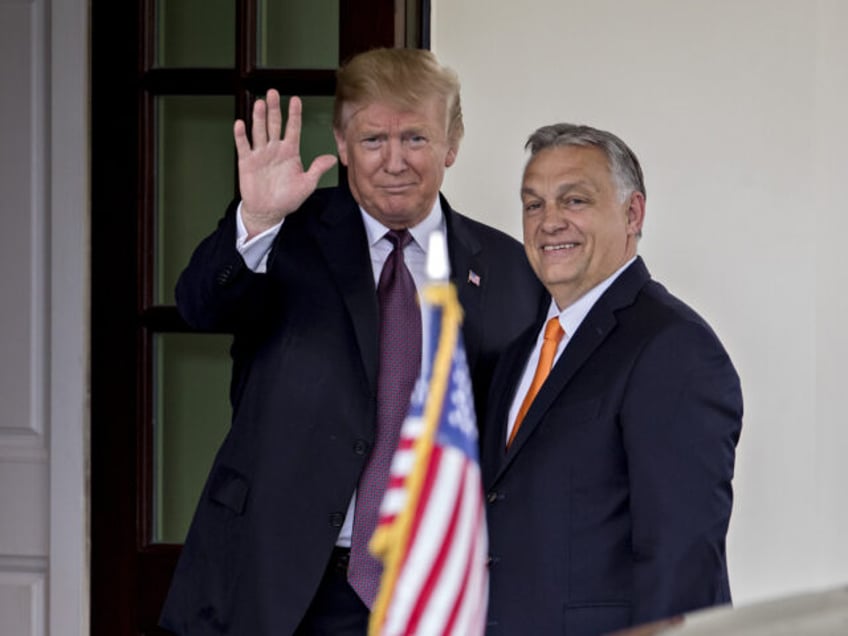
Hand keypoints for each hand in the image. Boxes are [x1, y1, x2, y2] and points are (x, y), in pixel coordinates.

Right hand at [234, 90, 337, 237]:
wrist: (268, 211)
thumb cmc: (287, 198)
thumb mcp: (307, 185)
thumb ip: (317, 169)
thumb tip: (332, 158)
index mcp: (290, 152)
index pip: (293, 129)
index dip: (294, 114)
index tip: (296, 99)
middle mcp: (275, 149)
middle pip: (274, 124)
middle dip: (274, 109)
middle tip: (273, 92)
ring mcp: (260, 154)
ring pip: (259, 131)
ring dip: (259, 117)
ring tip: (260, 103)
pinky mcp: (247, 161)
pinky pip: (243, 145)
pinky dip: (241, 135)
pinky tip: (240, 124)